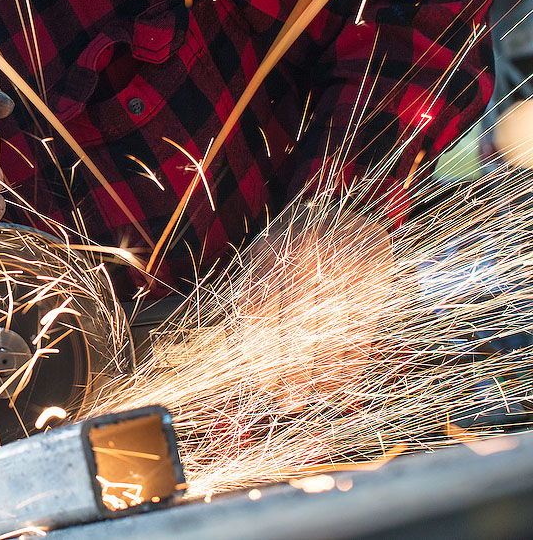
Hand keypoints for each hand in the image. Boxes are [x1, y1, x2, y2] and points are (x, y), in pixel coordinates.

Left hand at [233, 214, 394, 410]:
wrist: (341, 209)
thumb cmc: (291, 244)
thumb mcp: (262, 259)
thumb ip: (249, 297)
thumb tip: (237, 353)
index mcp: (271, 253)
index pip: (260, 311)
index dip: (260, 352)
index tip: (261, 383)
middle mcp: (308, 255)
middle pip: (297, 326)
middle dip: (292, 371)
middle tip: (288, 403)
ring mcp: (345, 263)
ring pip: (332, 330)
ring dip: (324, 373)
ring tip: (317, 398)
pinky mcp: (375, 273)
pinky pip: (363, 327)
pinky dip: (354, 360)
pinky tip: (344, 382)